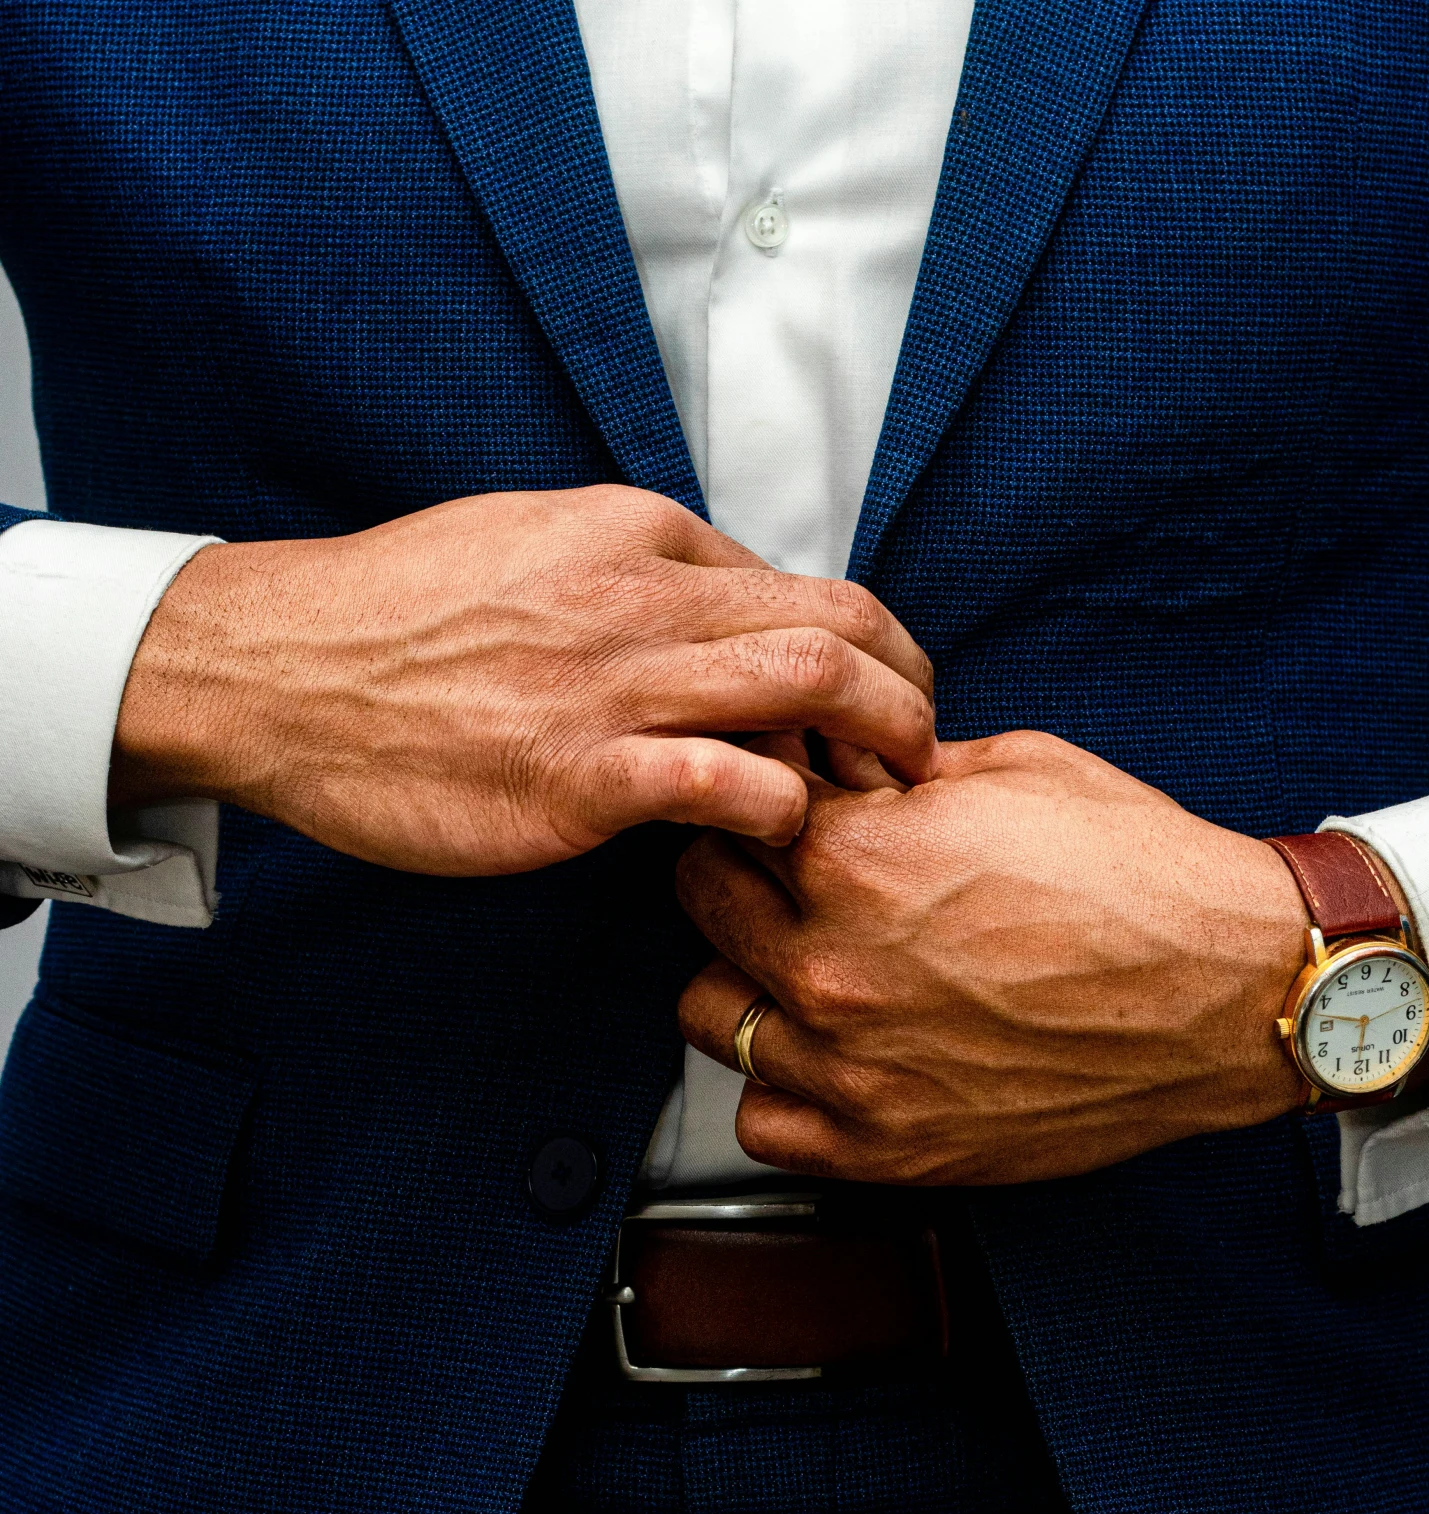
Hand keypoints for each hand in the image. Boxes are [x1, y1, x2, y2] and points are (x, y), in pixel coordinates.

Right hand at [109, 487, 934, 873]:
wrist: (280, 670)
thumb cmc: (393, 618)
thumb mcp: (523, 542)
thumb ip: (625, 573)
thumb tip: (709, 610)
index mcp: (631, 532)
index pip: (794, 583)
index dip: (856, 649)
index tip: (868, 702)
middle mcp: (640, 595)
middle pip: (837, 625)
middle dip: (908, 688)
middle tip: (922, 747)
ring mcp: (614, 685)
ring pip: (811, 689)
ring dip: (877, 747)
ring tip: (889, 798)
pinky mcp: (583, 778)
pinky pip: (734, 788)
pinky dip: (783, 815)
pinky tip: (777, 840)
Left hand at [676, 730, 1308, 1186]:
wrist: (1233, 990)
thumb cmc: (1140, 874)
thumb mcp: (1010, 770)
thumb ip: (893, 772)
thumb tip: (832, 763)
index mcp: (851, 859)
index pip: (728, 809)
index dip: (762, 797)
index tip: (791, 804)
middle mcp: (831, 968)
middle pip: (701, 904)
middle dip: (742, 874)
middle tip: (796, 876)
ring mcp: (852, 1067)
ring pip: (710, 1014)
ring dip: (748, 982)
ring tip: (813, 967)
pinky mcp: (887, 1148)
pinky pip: (763, 1123)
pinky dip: (784, 1089)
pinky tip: (834, 1053)